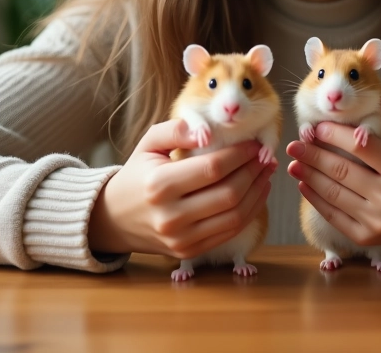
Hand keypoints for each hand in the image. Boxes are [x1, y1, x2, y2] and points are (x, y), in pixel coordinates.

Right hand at [88, 119, 271, 258]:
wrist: (113, 218)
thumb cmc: (137, 174)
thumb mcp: (148, 144)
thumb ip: (176, 129)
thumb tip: (206, 130)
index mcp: (159, 185)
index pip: (212, 168)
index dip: (240, 155)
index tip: (254, 144)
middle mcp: (170, 216)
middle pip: (228, 194)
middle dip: (254, 172)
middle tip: (266, 157)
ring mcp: (180, 239)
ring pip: (234, 216)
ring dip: (258, 192)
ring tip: (266, 172)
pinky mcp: (188, 251)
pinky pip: (229, 232)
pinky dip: (250, 211)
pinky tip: (256, 192)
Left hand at [285, 92, 380, 250]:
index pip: (362, 146)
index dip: (336, 134)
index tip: (317, 127)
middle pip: (342, 170)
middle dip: (314, 155)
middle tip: (294, 144)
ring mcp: (377, 221)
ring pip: (333, 193)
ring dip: (308, 175)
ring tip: (293, 162)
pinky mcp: (364, 237)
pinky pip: (332, 215)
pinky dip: (314, 198)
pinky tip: (303, 183)